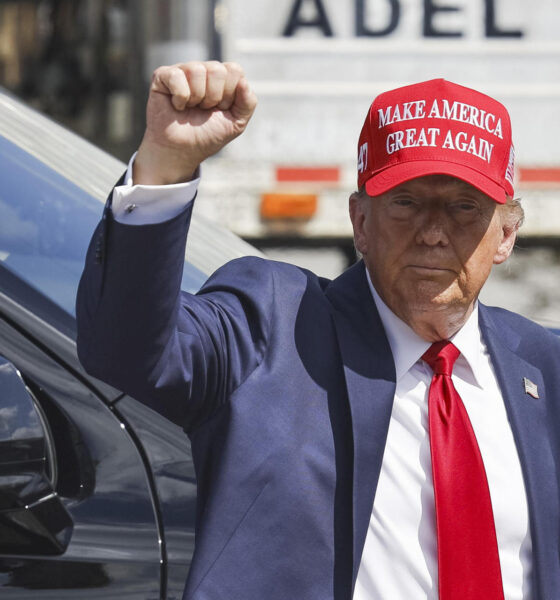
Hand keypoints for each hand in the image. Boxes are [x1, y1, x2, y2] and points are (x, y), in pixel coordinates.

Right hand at [133, 61, 256, 184]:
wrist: (182, 151)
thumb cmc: (207, 136)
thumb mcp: (236, 123)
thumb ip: (248, 103)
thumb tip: (243, 81)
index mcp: (222, 78)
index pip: (234, 70)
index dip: (229, 94)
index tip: (221, 109)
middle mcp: (203, 70)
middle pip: (217, 69)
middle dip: (213, 97)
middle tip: (204, 110)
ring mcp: (182, 71)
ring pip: (197, 70)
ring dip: (196, 98)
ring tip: (190, 108)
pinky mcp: (163, 76)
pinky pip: (177, 76)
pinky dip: (180, 98)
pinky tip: (177, 106)